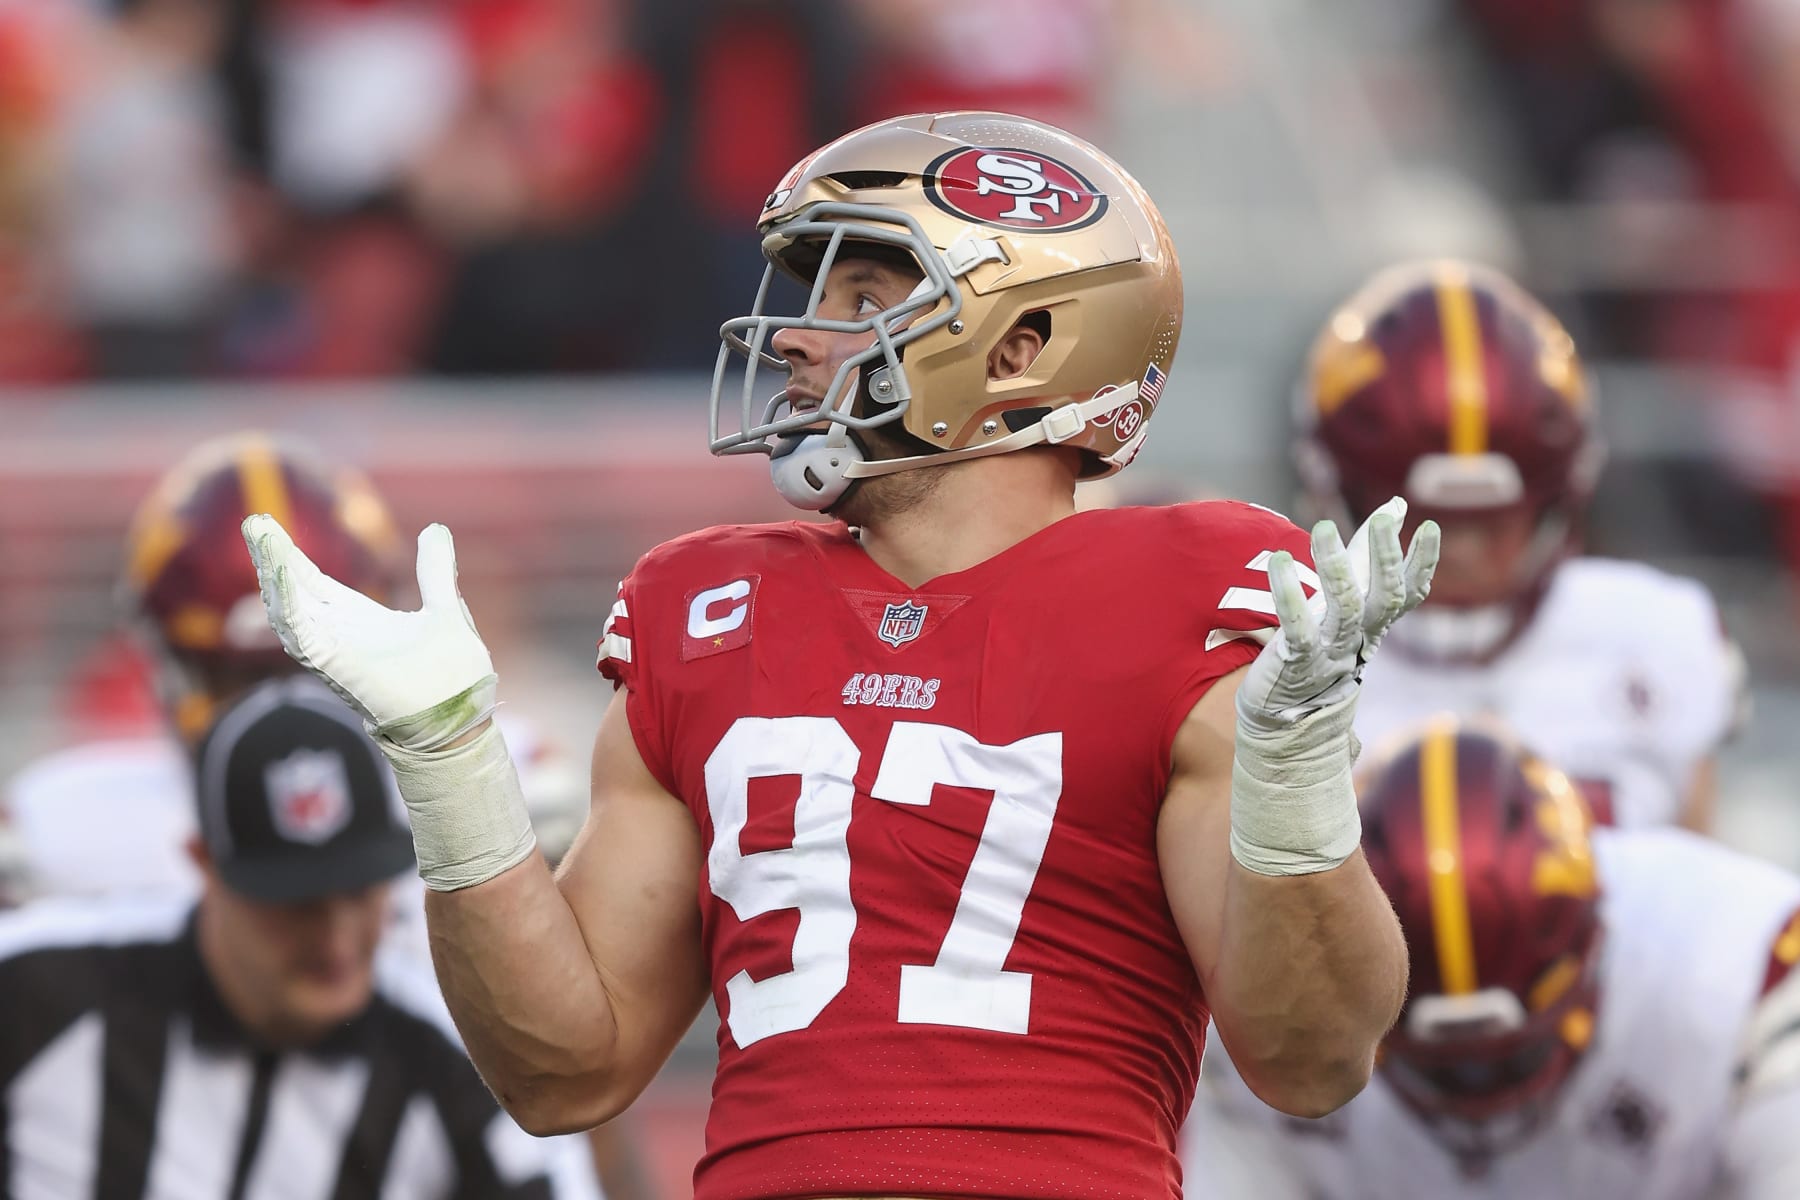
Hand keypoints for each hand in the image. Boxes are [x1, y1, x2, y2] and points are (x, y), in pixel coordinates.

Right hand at [241, 516, 497, 750]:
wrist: (462, 720)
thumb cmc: (453, 676)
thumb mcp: (445, 609)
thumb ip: (436, 572)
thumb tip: (437, 531)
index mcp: (359, 620)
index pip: (312, 582)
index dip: (289, 555)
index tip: (266, 526)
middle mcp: (339, 636)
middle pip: (292, 592)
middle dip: (271, 558)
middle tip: (255, 521)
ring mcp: (335, 653)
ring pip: (289, 611)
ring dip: (273, 574)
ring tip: (261, 537)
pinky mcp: (337, 669)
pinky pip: (303, 635)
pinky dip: (290, 606)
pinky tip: (280, 576)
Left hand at [1238, 498, 1438, 725]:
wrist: (1283, 716)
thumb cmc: (1319, 646)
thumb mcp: (1348, 600)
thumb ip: (1368, 554)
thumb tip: (1397, 504)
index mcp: (1375, 623)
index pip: (1409, 592)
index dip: (1422, 563)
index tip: (1428, 528)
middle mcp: (1360, 637)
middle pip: (1384, 598)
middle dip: (1386, 559)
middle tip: (1382, 520)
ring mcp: (1331, 653)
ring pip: (1344, 609)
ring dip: (1337, 567)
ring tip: (1324, 528)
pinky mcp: (1297, 664)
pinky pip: (1298, 631)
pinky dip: (1290, 598)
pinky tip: (1279, 563)